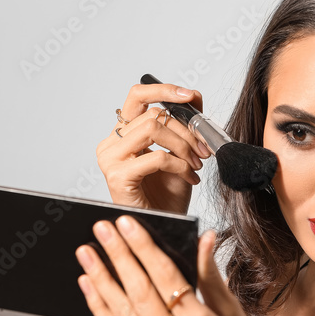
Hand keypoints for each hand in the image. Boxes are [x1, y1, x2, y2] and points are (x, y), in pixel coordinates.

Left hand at [75, 214, 272, 315]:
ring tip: (86, 251)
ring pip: (121, 315)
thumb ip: (211, 278)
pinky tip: (89, 284)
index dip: (144, 249)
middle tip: (101, 228)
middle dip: (118, 257)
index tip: (128, 223)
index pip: (167, 280)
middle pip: (139, 294)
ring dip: (100, 279)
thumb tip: (203, 237)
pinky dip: (100, 308)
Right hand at [97, 83, 211, 214]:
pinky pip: (156, 157)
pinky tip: (189, 176)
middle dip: (186, 130)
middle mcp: (111, 144)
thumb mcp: (180, 153)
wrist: (164, 226)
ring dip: (184, 146)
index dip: (163, 90)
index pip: (137, 96)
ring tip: (196, 163)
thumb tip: (194, 95)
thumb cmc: (167, 196)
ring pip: (153, 129)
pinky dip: (180, 164)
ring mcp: (110, 159)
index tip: (189, 95)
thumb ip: (183, 124)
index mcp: (123, 134)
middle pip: (153, 115)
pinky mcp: (117, 176)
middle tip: (204, 149)